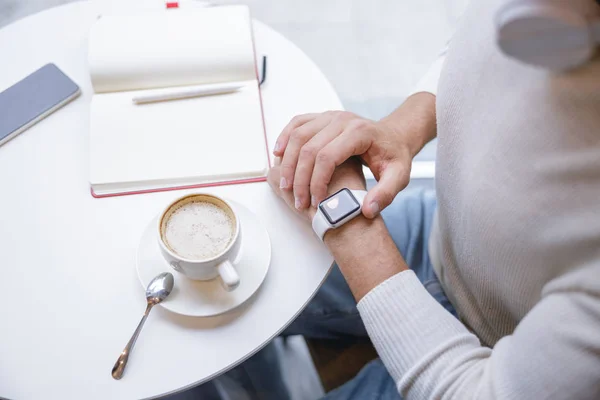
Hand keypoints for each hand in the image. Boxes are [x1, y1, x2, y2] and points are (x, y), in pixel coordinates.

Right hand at [273, 93, 435, 217]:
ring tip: (285, 185)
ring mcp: (330, 116)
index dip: (317, 182)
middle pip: (309, 147)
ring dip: (287, 161)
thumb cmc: (394, 157)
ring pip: (298, 135)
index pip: (328, 157)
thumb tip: (367, 210)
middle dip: (299, 177)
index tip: (316, 203)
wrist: (394, 136)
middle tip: (298, 200)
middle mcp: (343, 120)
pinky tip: (278, 155)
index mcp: (360, 133)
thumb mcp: (399, 177)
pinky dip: (284, 138)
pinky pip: (297, 123)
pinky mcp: (323, 117)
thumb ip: (386, 194)